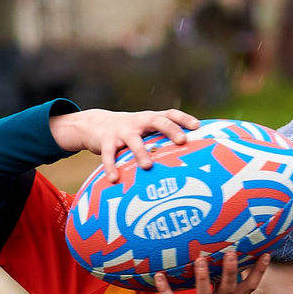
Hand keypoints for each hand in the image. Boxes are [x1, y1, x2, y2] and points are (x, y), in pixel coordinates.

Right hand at [50, 107, 199, 172]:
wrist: (95, 125)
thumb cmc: (131, 133)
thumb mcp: (146, 131)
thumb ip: (162, 141)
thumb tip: (191, 160)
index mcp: (151, 119)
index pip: (170, 114)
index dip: (184, 119)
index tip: (197, 126)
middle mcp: (138, 122)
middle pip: (157, 121)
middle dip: (170, 130)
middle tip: (182, 140)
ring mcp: (122, 130)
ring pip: (133, 140)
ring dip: (141, 152)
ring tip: (147, 167)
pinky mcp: (106, 140)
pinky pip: (109, 154)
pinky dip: (111, 166)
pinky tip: (114, 179)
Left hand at [153, 246, 266, 293]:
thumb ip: (221, 290)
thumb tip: (222, 263)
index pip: (248, 288)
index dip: (258, 272)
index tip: (266, 255)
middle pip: (228, 290)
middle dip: (231, 271)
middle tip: (231, 253)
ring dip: (203, 278)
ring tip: (200, 260)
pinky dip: (166, 291)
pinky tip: (160, 276)